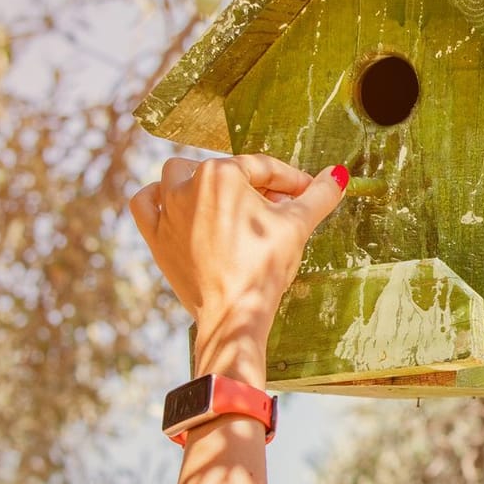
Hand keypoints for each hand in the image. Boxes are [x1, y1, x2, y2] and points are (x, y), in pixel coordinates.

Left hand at [129, 155, 347, 334]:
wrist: (233, 314)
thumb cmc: (265, 267)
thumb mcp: (297, 226)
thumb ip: (318, 195)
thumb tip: (338, 174)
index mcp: (222, 174)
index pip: (263, 169)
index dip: (290, 181)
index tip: (306, 194)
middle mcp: (187, 184)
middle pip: (225, 171)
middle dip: (252, 185)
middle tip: (277, 208)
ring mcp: (167, 210)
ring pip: (177, 176)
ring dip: (201, 181)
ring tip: (227, 202)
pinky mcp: (155, 236)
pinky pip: (146, 203)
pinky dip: (159, 199)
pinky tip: (179, 206)